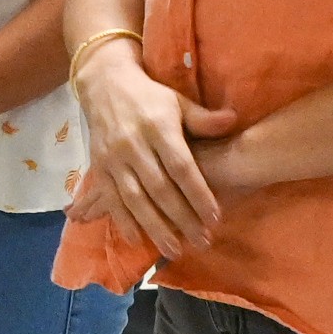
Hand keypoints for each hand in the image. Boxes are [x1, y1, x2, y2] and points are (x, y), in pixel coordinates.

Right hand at [67, 39, 220, 258]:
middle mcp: (134, 145)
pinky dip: (123, 221)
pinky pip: (111, 199)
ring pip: (135, 200)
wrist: (104, 84)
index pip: (182, 167)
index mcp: (158, 127)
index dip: (198, 194)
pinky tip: (136, 240)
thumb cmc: (149, 96)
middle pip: (160, 189)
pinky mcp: (99, 167)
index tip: (215, 217)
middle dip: (182, 219)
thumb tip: (233, 120)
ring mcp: (114, 158)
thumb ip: (203, 118)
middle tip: (203, 241)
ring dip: (155, 228)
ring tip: (174, 250)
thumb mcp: (177, 102)